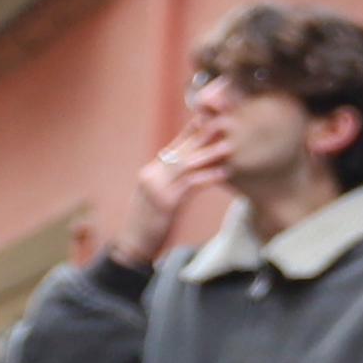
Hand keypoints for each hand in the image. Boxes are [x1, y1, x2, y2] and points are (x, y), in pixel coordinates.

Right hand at [116, 122, 231, 266]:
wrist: (132, 245)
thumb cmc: (149, 224)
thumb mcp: (158, 197)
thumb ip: (171, 182)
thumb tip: (190, 171)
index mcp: (151, 171)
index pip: (174, 146)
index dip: (192, 131)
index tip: (209, 116)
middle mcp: (152, 174)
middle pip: (182, 150)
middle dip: (203, 135)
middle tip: (224, 121)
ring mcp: (157, 187)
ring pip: (187, 165)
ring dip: (210, 154)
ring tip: (230, 145)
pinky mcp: (165, 203)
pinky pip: (190, 186)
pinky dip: (208, 178)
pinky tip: (224, 173)